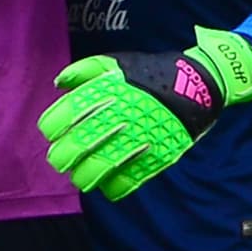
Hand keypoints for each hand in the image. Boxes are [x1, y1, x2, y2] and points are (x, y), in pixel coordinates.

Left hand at [39, 29, 251, 201]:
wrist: (198, 84)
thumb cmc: (152, 73)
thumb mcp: (118, 63)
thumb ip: (85, 70)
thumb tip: (59, 83)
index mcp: (105, 93)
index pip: (64, 117)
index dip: (53, 128)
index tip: (54, 132)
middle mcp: (118, 117)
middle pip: (76, 146)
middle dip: (63, 156)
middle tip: (61, 159)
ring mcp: (137, 139)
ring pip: (97, 168)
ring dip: (84, 175)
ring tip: (82, 176)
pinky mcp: (155, 156)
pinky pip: (126, 181)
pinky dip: (113, 187)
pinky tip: (108, 185)